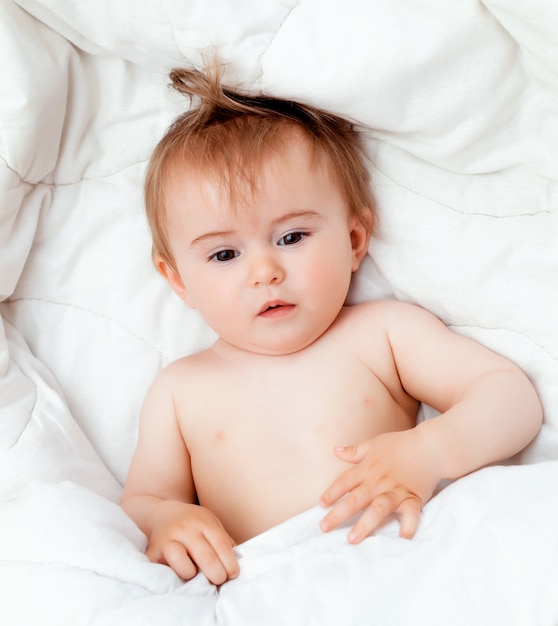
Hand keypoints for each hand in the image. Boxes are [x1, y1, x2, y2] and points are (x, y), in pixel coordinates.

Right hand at [145, 500, 238, 584]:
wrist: (164, 514)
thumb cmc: (193, 524)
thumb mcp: (211, 524)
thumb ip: (223, 541)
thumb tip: (239, 561)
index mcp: (204, 522)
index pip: (221, 544)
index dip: (229, 563)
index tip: (233, 574)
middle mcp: (186, 528)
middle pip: (205, 556)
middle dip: (216, 573)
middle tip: (219, 580)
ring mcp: (168, 539)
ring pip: (182, 563)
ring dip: (193, 574)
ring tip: (196, 576)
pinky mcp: (153, 551)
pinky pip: (164, 569)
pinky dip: (173, 575)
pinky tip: (179, 576)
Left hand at [319, 428, 440, 542]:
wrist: (430, 446)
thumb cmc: (401, 444)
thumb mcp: (374, 443)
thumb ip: (354, 451)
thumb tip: (335, 451)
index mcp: (367, 468)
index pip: (344, 482)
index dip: (331, 493)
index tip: (321, 505)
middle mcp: (379, 481)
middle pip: (355, 499)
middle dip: (338, 514)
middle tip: (324, 528)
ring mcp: (396, 491)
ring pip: (377, 509)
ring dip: (364, 524)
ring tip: (352, 539)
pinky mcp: (414, 498)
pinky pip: (410, 515)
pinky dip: (407, 527)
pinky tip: (401, 540)